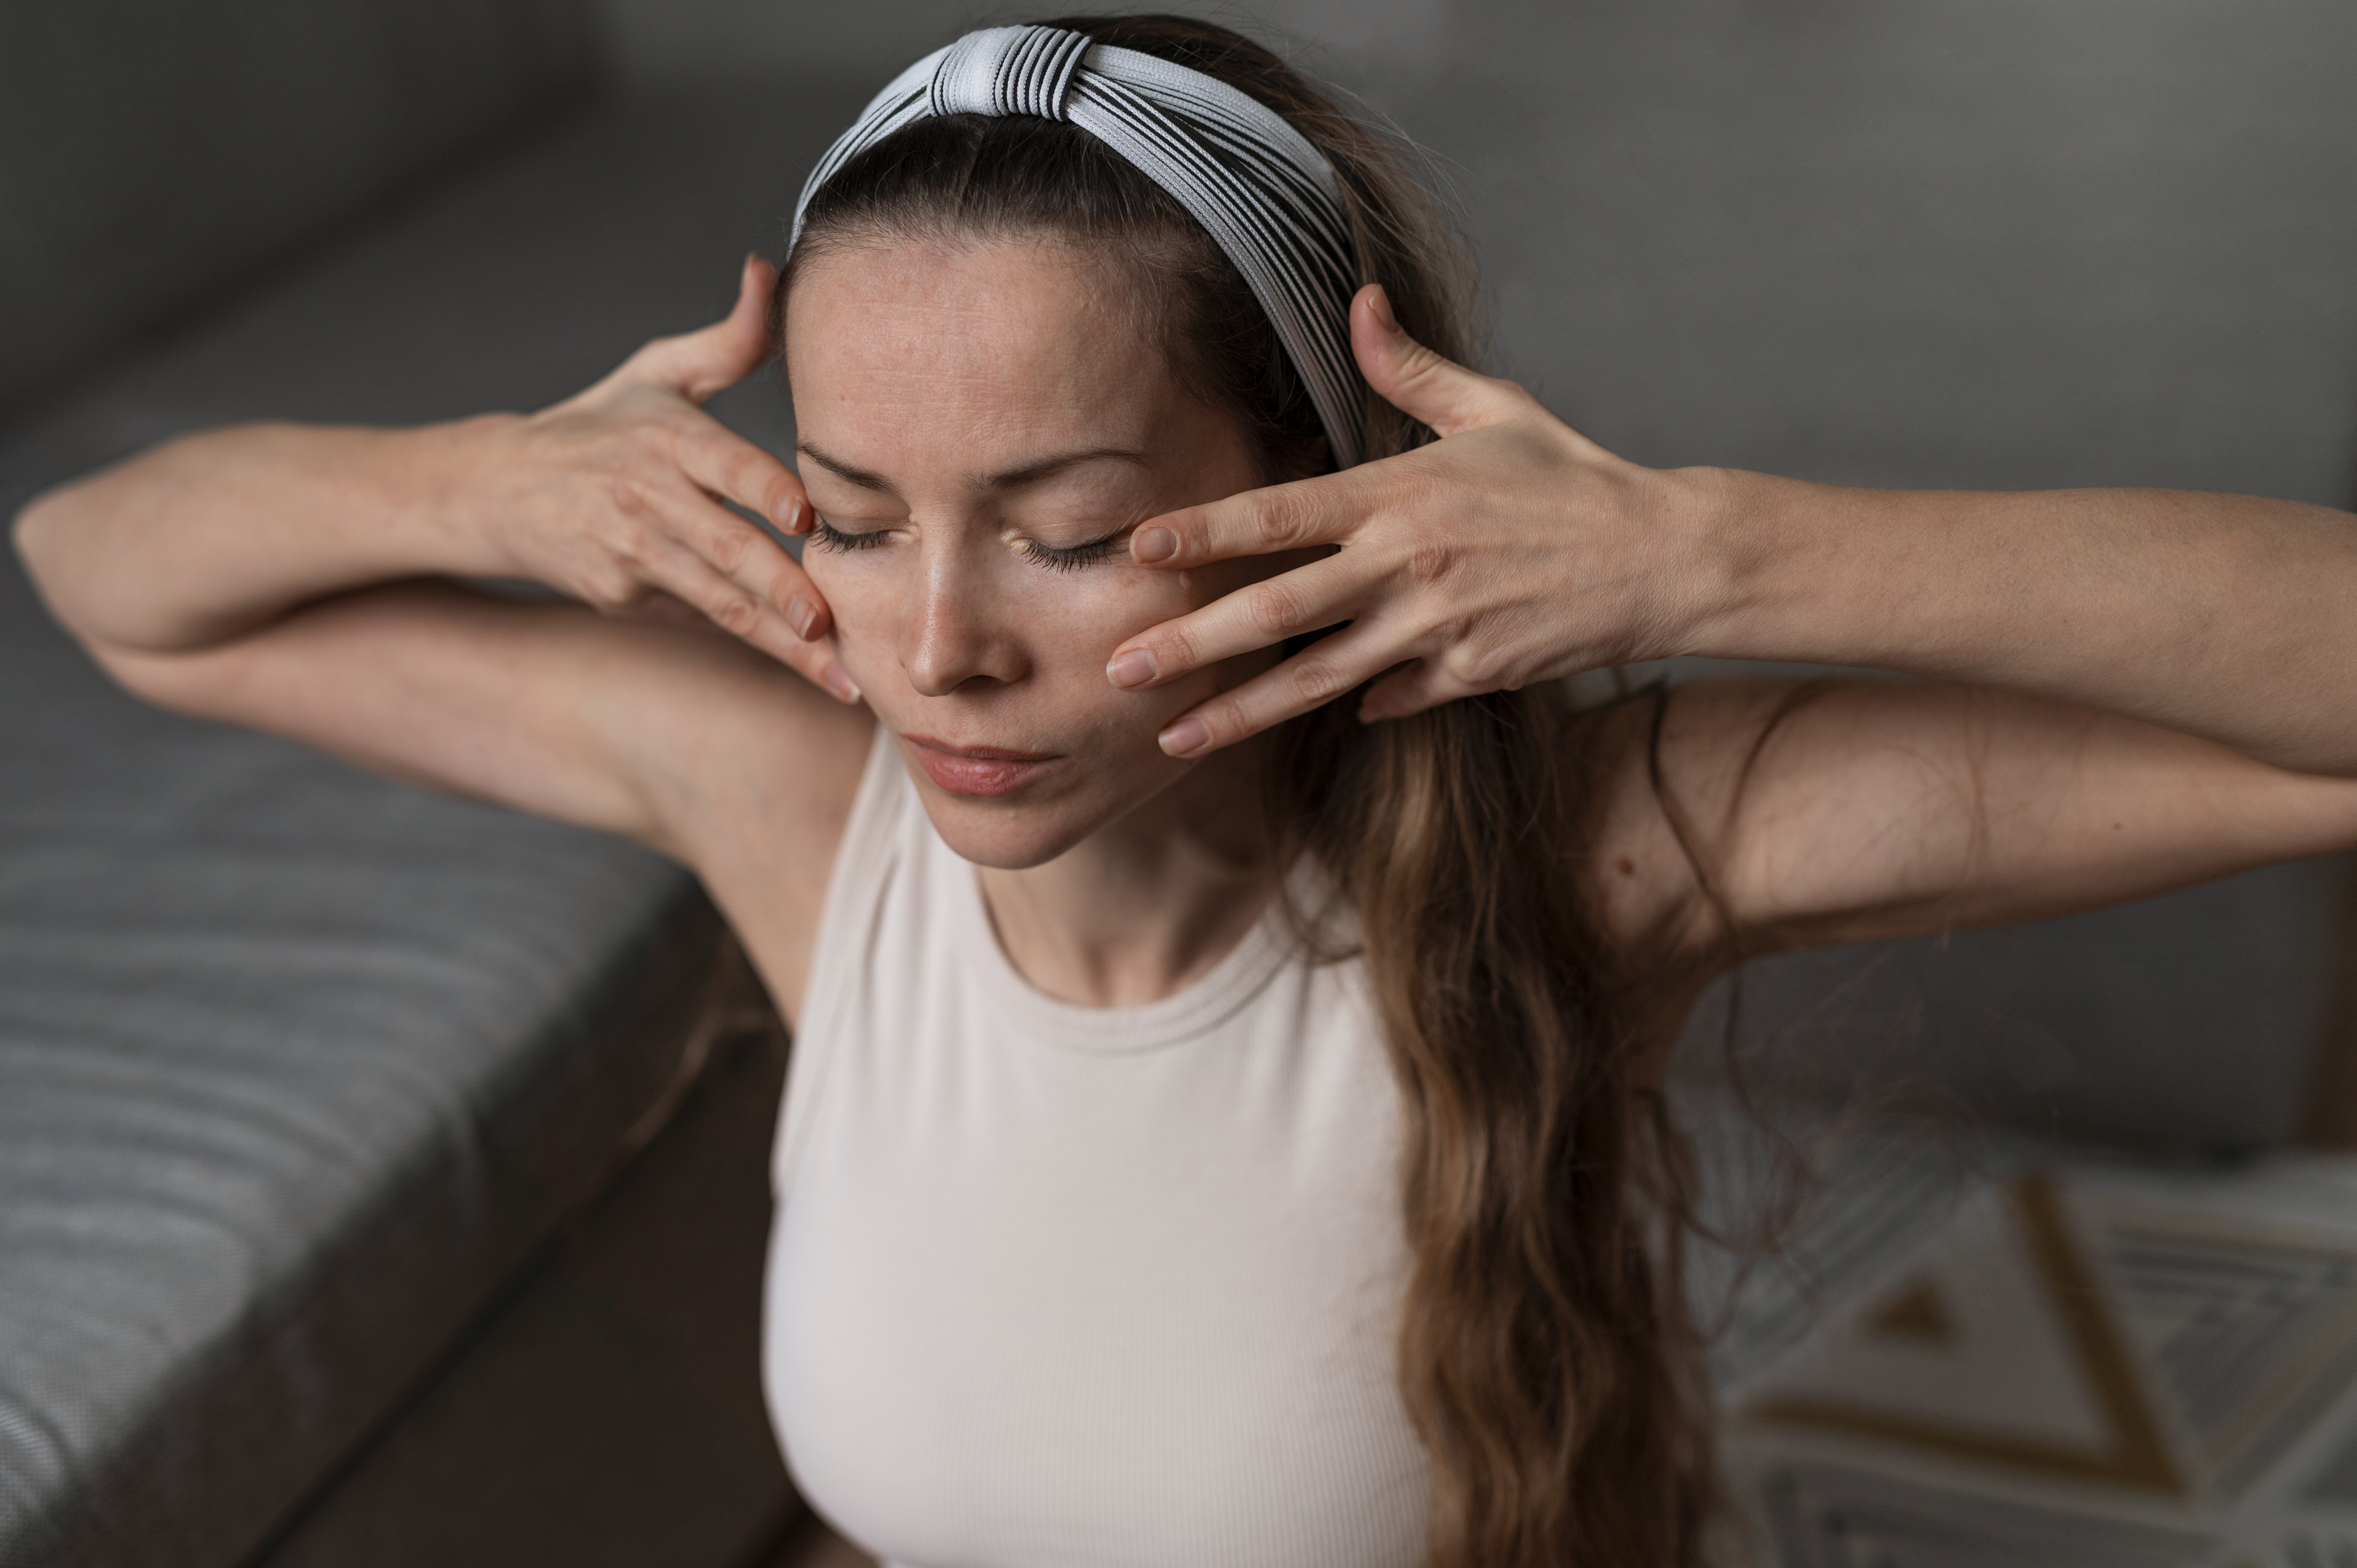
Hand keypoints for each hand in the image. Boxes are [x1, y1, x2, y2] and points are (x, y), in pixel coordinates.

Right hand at [467, 254, 856, 700]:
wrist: (499, 490)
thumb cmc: (601, 425)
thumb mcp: (657, 372)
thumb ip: (728, 339)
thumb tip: (768, 270)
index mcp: (663, 435)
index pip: (720, 462)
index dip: (762, 489)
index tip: (805, 517)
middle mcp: (646, 497)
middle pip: (727, 547)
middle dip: (782, 591)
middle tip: (832, 626)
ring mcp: (632, 554)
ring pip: (719, 602)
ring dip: (780, 644)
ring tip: (839, 678)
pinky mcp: (623, 596)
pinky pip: (698, 619)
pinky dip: (748, 643)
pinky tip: (804, 669)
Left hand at [1103, 285, 1720, 754]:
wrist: (1660, 557)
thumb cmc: (1570, 477)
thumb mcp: (1493, 408)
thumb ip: (1410, 367)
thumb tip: (1361, 300)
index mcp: (1400, 495)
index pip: (1278, 514)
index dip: (1203, 532)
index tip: (1138, 548)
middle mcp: (1407, 565)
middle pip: (1276, 611)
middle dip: (1190, 643)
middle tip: (1119, 669)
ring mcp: (1436, 628)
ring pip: (1316, 679)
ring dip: (1238, 711)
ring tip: (1171, 737)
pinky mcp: (1468, 675)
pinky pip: (1392, 695)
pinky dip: (1357, 705)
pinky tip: (1309, 721)